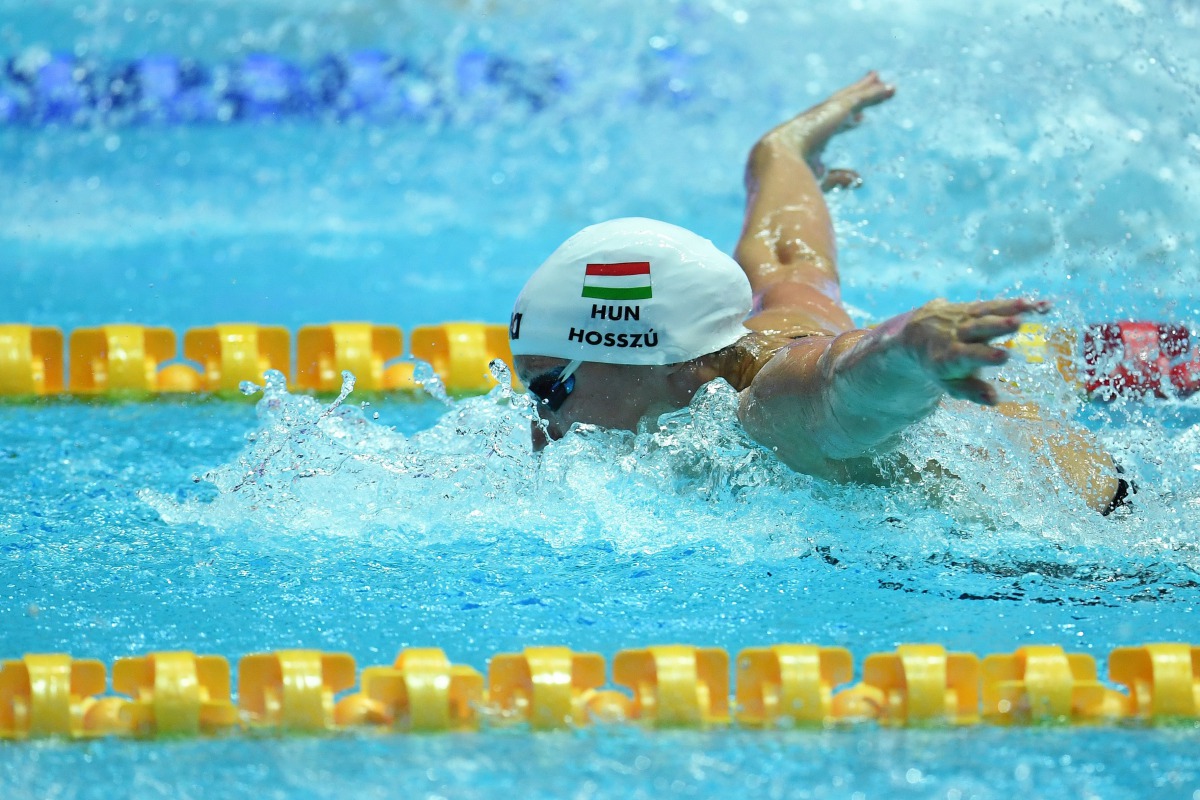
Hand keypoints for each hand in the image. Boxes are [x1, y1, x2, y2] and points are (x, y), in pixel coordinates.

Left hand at [897, 298, 1050, 404]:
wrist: (917, 334)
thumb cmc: (939, 366)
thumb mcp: (950, 382)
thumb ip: (971, 391)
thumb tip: (995, 401)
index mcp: (951, 356)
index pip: (968, 355)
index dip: (985, 355)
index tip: (1003, 356)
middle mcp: (957, 334)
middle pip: (978, 328)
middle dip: (997, 326)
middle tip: (1017, 323)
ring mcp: (964, 318)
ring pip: (986, 312)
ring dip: (1008, 308)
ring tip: (1029, 307)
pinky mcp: (972, 307)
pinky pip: (993, 304)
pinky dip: (1015, 303)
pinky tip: (1038, 304)